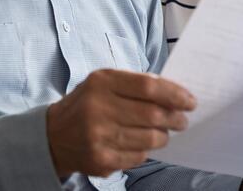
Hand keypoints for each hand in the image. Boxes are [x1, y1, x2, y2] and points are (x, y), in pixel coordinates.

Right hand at [46, 69, 195, 177]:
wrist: (53, 135)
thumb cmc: (88, 104)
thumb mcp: (105, 83)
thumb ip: (136, 85)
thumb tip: (176, 95)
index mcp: (102, 82)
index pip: (149, 86)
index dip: (175, 94)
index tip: (190, 101)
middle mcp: (98, 108)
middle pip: (153, 114)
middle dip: (175, 118)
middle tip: (182, 120)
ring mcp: (98, 136)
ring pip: (150, 139)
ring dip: (163, 136)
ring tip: (163, 132)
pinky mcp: (101, 159)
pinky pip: (139, 156)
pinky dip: (146, 150)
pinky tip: (140, 144)